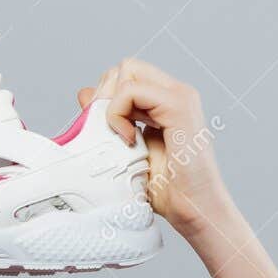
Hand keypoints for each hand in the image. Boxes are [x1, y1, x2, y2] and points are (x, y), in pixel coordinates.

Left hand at [77, 58, 232, 238]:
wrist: (193, 210)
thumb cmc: (164, 187)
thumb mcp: (124, 148)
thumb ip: (108, 119)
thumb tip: (84, 93)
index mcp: (164, 101)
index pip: (124, 75)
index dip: (105, 96)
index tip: (104, 131)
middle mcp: (175, 93)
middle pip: (124, 67)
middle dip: (106, 96)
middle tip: (108, 133)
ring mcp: (180, 97)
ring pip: (127, 71)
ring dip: (111, 106)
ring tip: (120, 138)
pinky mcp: (179, 106)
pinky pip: (132, 90)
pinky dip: (119, 114)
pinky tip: (128, 141)